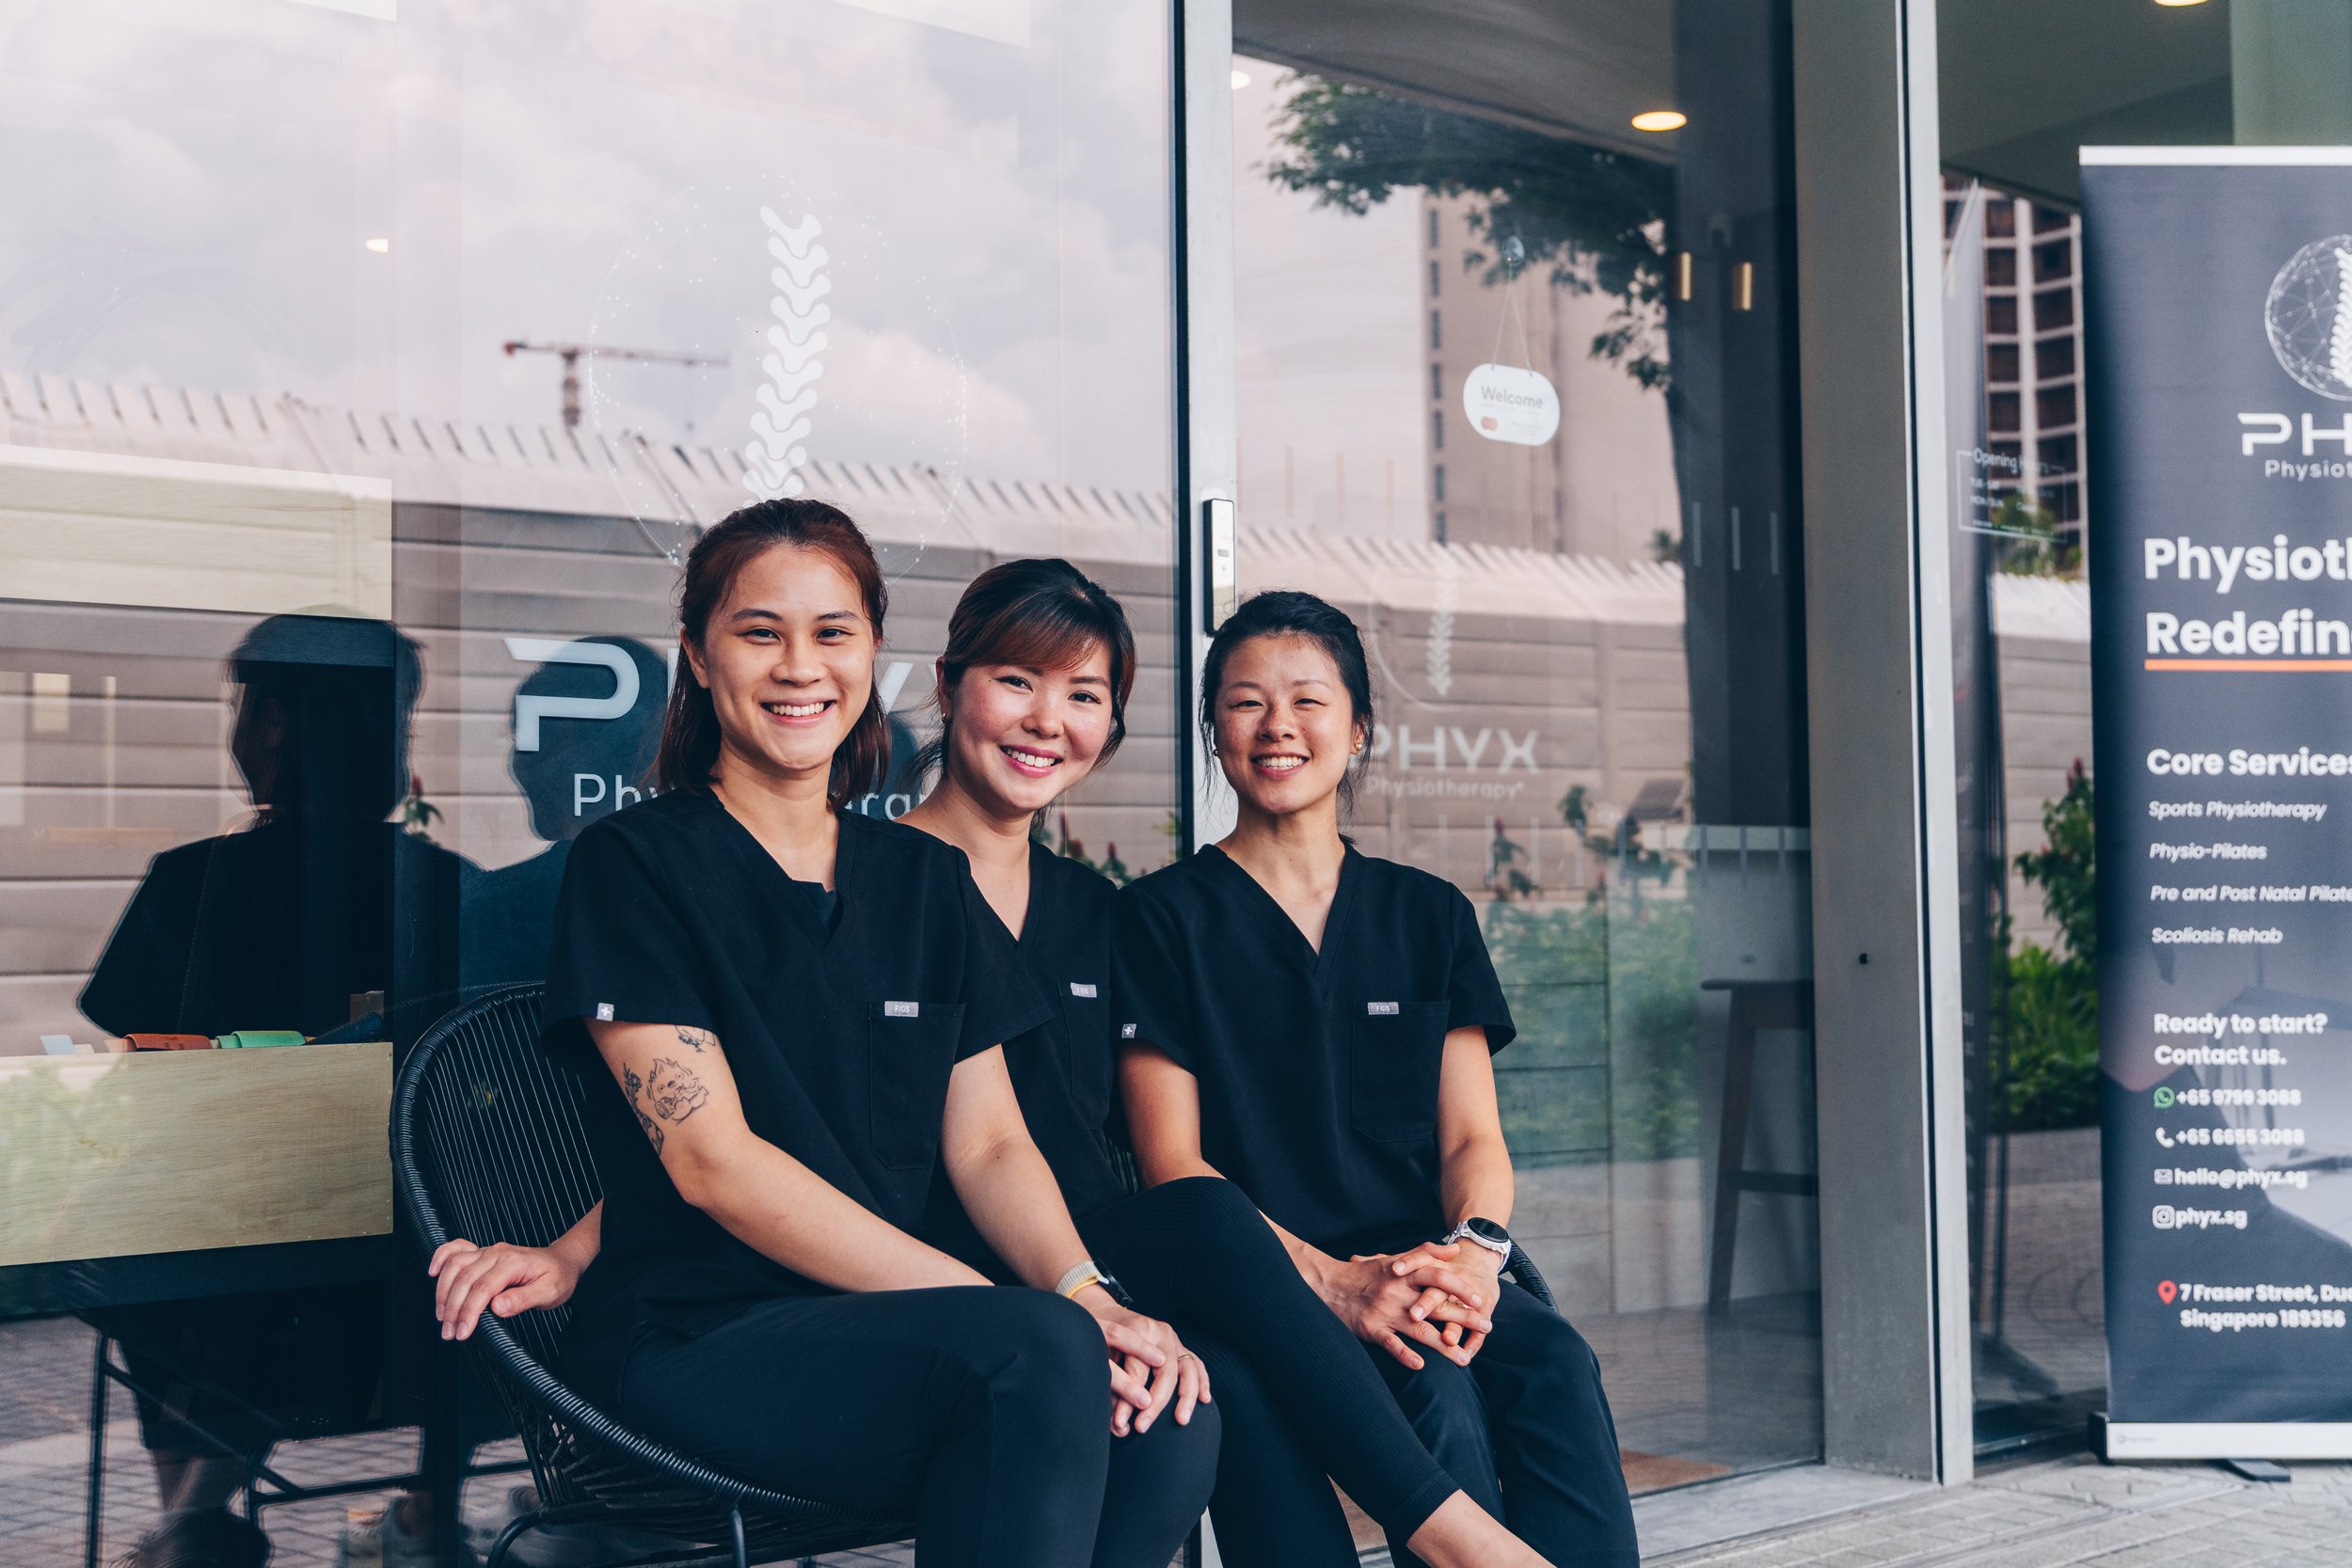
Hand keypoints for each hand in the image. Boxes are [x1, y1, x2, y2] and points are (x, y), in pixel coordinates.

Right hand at [428, 1239, 581, 1340]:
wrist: (562, 1261)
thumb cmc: (557, 1277)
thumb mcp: (550, 1292)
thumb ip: (523, 1299)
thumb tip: (497, 1307)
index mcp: (514, 1263)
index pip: (483, 1288)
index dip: (469, 1312)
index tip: (462, 1332)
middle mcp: (497, 1253)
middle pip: (465, 1279)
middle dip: (453, 1309)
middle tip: (449, 1333)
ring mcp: (487, 1251)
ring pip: (455, 1266)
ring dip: (443, 1291)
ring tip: (442, 1316)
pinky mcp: (482, 1252)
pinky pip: (456, 1249)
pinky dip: (441, 1257)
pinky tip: (432, 1273)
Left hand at [1073, 1289, 1210, 1434]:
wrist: (1109, 1315)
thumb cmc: (1103, 1338)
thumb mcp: (1100, 1355)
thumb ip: (1111, 1384)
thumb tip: (1118, 1422)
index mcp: (1138, 1329)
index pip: (1137, 1370)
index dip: (1127, 1399)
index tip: (1120, 1423)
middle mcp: (1160, 1332)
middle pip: (1165, 1371)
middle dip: (1156, 1403)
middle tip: (1142, 1427)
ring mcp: (1173, 1338)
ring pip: (1188, 1368)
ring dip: (1186, 1396)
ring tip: (1181, 1420)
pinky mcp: (1180, 1346)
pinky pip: (1197, 1364)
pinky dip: (1203, 1382)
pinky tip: (1205, 1400)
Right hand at [1313, 1251, 1491, 1370]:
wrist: (1328, 1285)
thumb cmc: (1365, 1273)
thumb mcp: (1395, 1259)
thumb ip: (1426, 1253)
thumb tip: (1456, 1250)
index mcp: (1404, 1274)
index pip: (1437, 1277)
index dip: (1460, 1288)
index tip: (1480, 1299)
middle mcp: (1397, 1291)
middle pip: (1436, 1305)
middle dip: (1463, 1317)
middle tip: (1486, 1327)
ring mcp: (1385, 1312)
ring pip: (1419, 1329)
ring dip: (1443, 1346)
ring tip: (1464, 1359)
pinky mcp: (1371, 1329)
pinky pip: (1391, 1344)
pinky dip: (1405, 1354)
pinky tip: (1421, 1364)